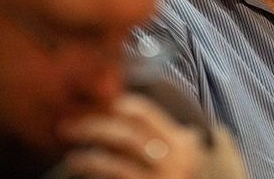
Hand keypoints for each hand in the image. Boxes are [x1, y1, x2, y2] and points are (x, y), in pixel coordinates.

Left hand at [58, 92, 206, 178]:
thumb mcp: (204, 155)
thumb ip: (185, 138)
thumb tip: (157, 119)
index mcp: (184, 145)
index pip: (147, 115)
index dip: (119, 105)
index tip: (98, 103)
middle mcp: (176, 163)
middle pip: (128, 137)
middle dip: (94, 128)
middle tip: (68, 127)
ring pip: (118, 167)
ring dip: (89, 160)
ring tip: (72, 159)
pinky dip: (101, 178)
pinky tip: (87, 175)